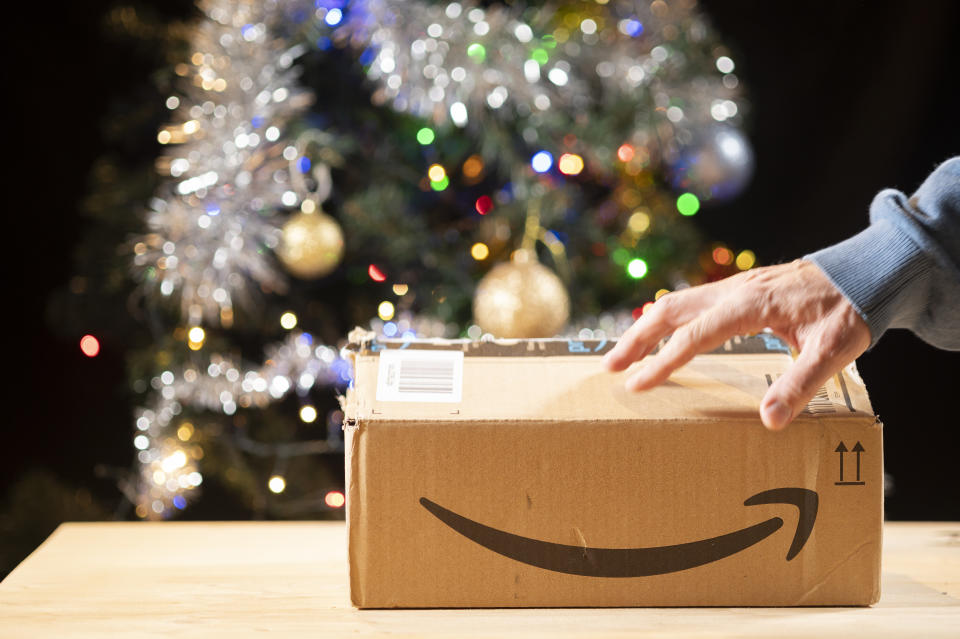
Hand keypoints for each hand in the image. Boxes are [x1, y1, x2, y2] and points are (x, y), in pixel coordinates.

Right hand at [602, 260, 870, 429]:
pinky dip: (667, 320)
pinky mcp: (740, 289)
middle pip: (668, 310)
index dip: (662, 361)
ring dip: (646, 327)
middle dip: (635, 339)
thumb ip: (800, 384)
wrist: (866, 271)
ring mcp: (734, 286)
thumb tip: (769, 420)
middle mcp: (734, 291)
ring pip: (676, 303)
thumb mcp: (833, 350)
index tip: (637, 384)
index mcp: (749, 305)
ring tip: (625, 354)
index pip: (693, 337)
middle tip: (610, 367)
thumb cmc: (850, 308)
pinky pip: (691, 302)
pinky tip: (665, 337)